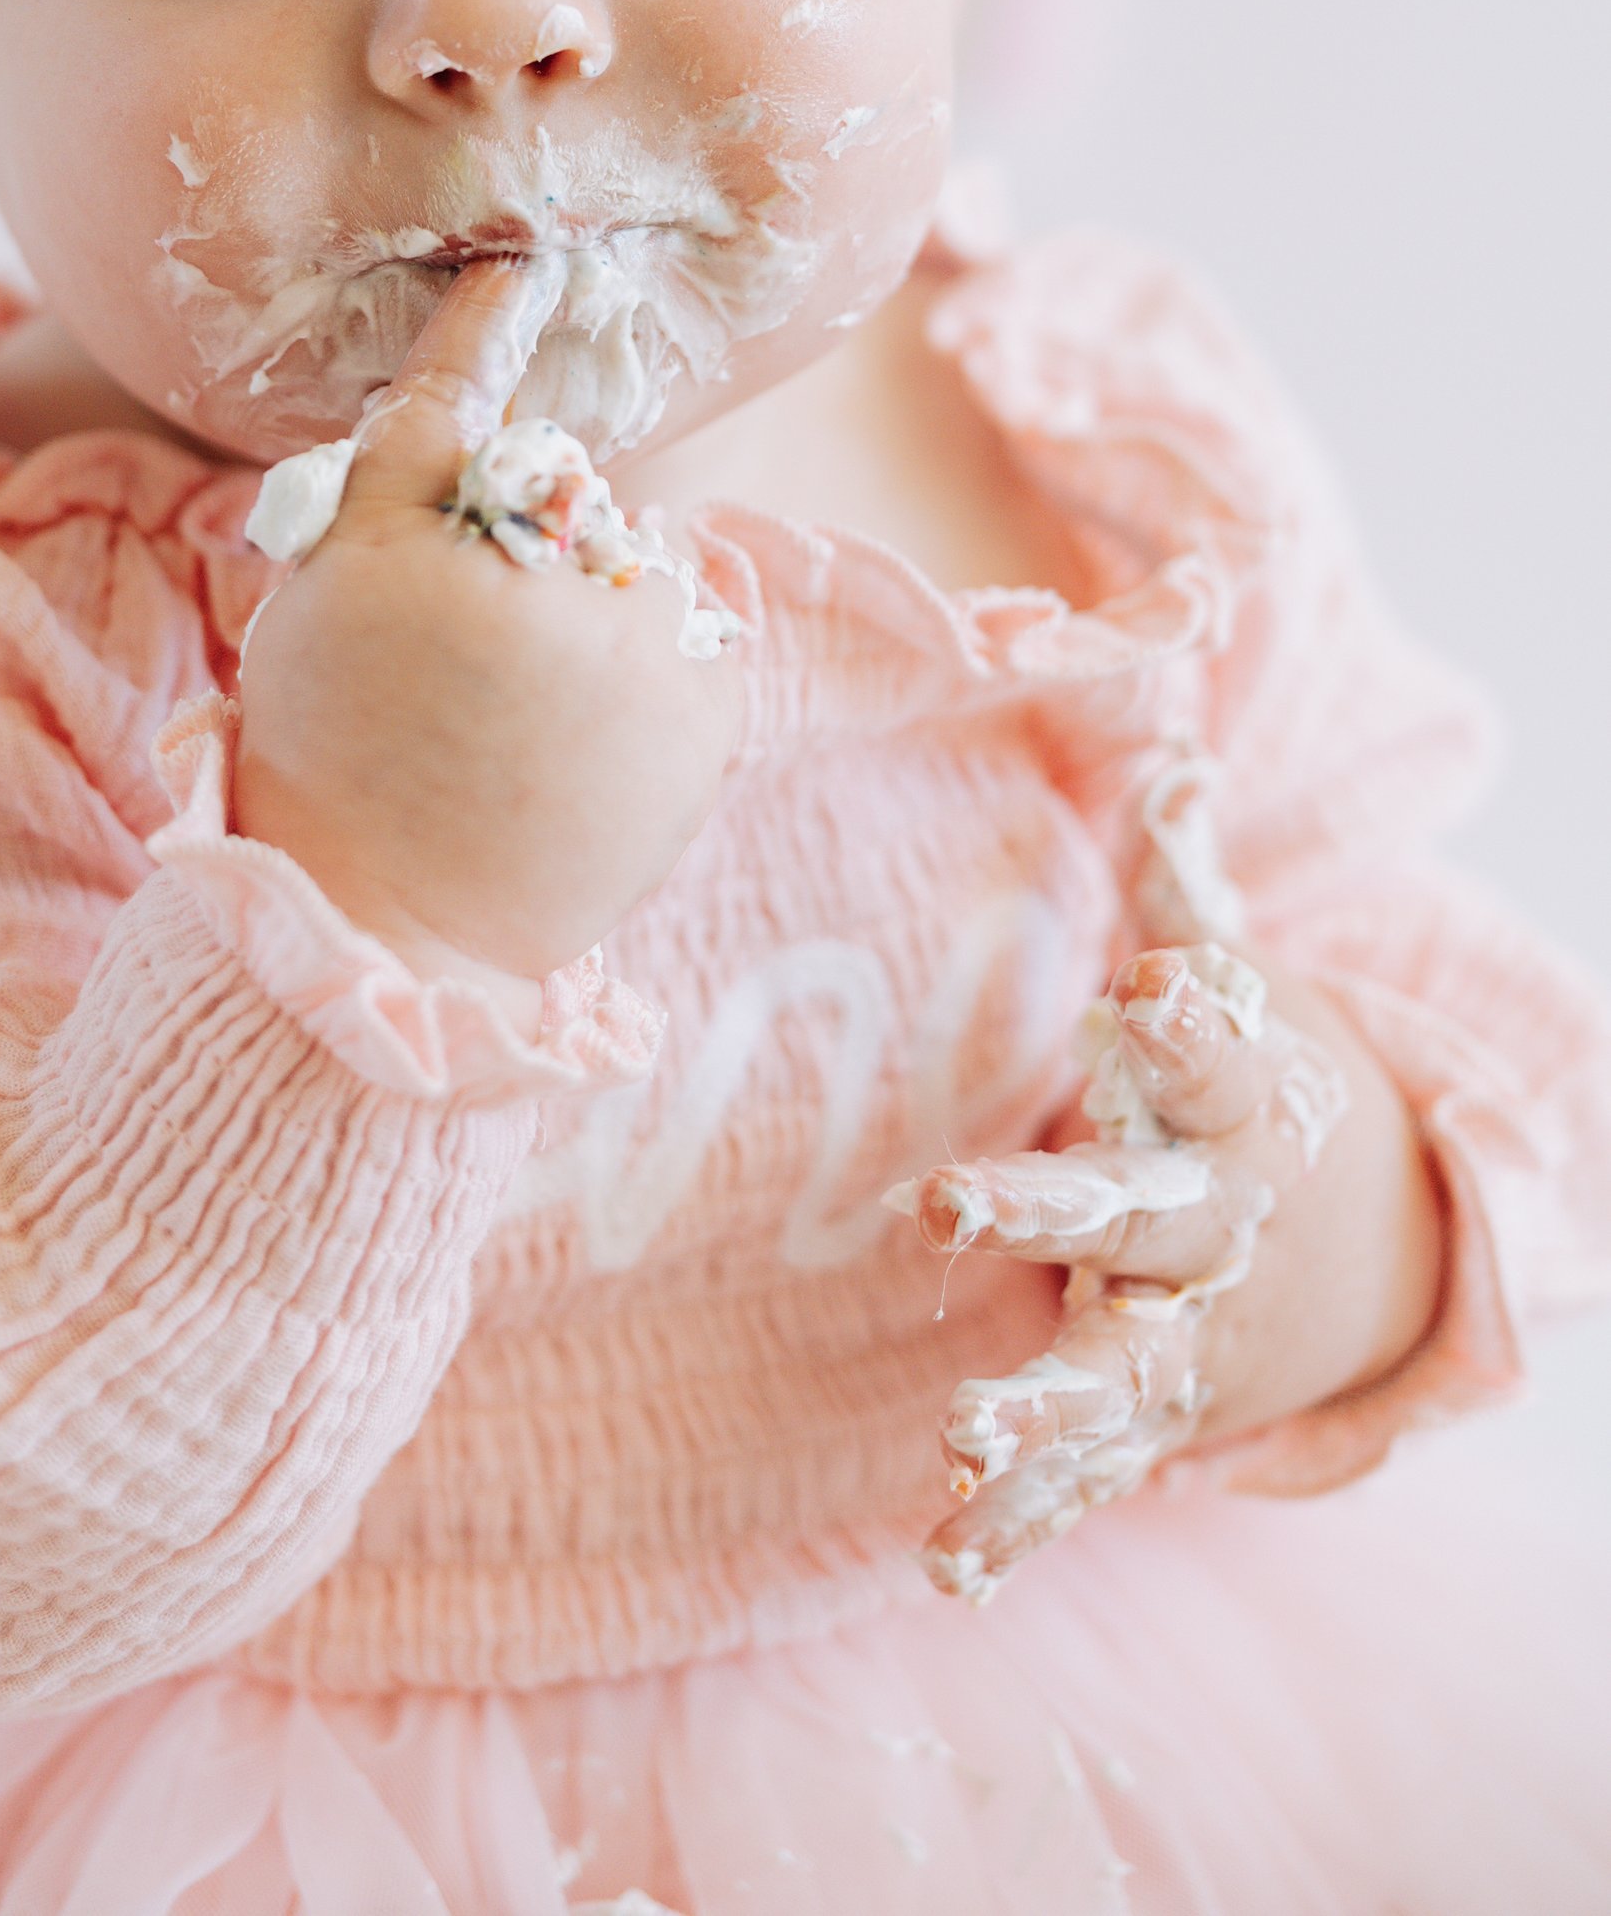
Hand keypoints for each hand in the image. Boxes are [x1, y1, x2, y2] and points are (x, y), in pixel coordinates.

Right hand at [232, 265, 743, 1003]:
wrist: (390, 916)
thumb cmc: (338, 737)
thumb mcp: (332, 571)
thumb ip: (415, 432)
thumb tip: (505, 291)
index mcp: (447, 537)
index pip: (471, 410)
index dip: (484, 338)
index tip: (515, 277)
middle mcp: (565, 578)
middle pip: (571, 496)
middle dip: (534, 544)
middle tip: (462, 656)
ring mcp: (649, 650)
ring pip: (635, 563)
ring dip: (598, 605)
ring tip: (523, 709)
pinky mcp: (707, 715)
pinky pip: (690, 634)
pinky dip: (651, 666)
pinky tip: (581, 736)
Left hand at [894, 945, 1445, 1602]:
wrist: (1375, 1260)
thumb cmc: (1268, 1100)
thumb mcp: (1247, 996)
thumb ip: (1186, 893)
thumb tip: (1176, 759)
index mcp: (1236, 1114)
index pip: (1215, 1058)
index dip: (1185, 1024)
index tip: (1149, 991)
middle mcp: (1209, 1227)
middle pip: (1134, 1213)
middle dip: (1043, 1206)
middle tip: (950, 1200)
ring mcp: (1187, 1331)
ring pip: (1107, 1368)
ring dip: (1032, 1402)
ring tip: (956, 1434)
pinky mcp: (1158, 1412)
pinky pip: (1087, 1474)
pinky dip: (1025, 1521)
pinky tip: (947, 1564)